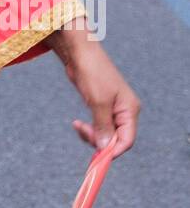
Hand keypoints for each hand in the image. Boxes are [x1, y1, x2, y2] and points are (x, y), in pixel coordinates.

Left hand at [46, 24, 139, 157]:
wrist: (80, 53)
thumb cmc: (92, 73)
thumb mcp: (99, 102)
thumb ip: (104, 126)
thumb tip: (106, 147)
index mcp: (130, 110)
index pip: (127, 140)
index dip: (113, 150)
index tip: (97, 155)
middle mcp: (124, 111)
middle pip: (116, 139)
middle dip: (99, 140)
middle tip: (82, 130)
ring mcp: (112, 109)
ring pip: (105, 134)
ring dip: (91, 135)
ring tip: (78, 126)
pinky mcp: (100, 106)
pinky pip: (98, 126)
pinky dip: (88, 129)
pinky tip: (77, 124)